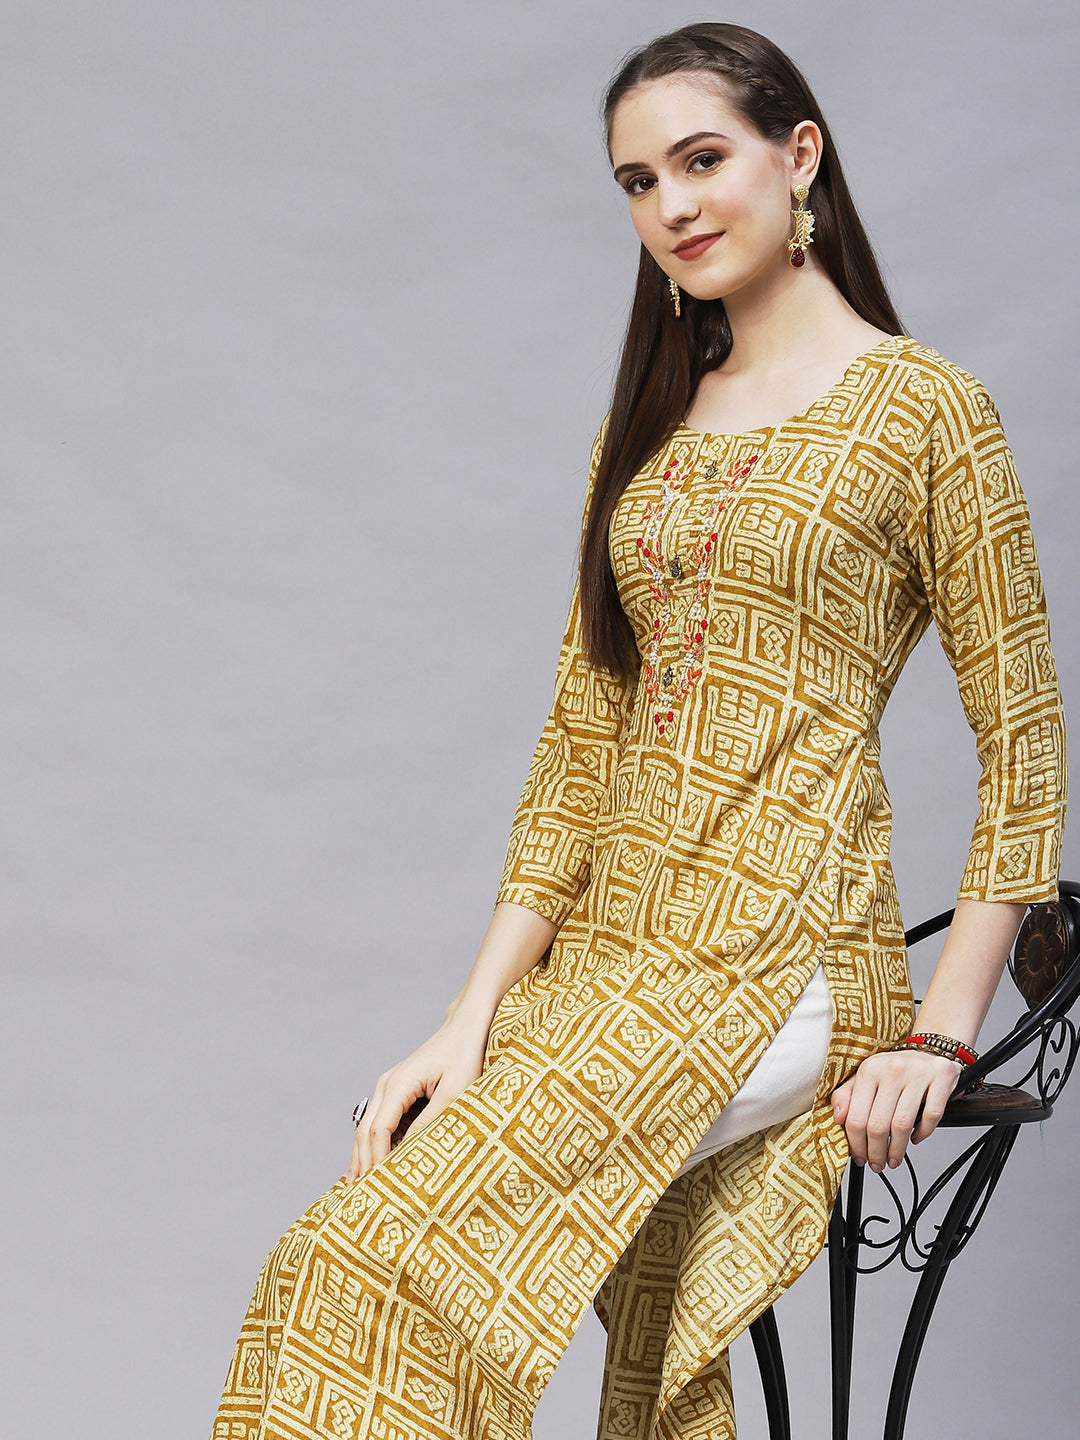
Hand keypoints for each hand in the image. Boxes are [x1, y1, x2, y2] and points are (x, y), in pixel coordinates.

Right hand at [347, 1016, 488, 1179]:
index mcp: (399, 1083)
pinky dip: (372, 1141)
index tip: (378, 1186)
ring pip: (367, 1125)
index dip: (376, 1160)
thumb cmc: (464, 1056)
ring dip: (362, 1153)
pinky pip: (379, 1119)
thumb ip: (430, 1121)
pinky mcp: (397, 1089)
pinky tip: (369, 1160)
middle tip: (357, 1196)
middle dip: (361, 1162)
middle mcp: (387, 1084)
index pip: (379, 1130)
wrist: (465, 1028)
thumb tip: (408, 1152)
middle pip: (365, 1129)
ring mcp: (389, 1085)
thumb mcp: (453, 1092)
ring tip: (354, 1184)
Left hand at [830, 1048, 963, 1172]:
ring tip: (893, 1160)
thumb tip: (837, 1118)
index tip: (860, 1157)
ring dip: (897, 1150)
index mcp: (869, 1070)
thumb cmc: (894, 1070)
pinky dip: (922, 1134)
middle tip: (877, 1164)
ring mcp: (918, 1074)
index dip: (856, 1144)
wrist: (930, 1050)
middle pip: (878, 1125)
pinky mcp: (941, 1078)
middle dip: (876, 1152)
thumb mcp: (866, 1077)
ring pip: (902, 1124)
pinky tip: (915, 1138)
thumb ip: (847, 1096)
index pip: (856, 1117)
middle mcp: (892, 1069)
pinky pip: (931, 1116)